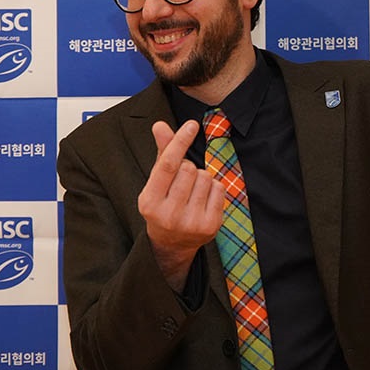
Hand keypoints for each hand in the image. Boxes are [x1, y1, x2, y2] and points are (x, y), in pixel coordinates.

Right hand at [138, 120, 224, 290]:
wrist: (173, 244)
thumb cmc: (164, 204)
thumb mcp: (156, 182)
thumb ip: (162, 153)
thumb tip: (160, 125)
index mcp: (150, 202)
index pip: (167, 165)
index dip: (179, 142)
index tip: (191, 125)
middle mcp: (169, 214)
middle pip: (189, 169)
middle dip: (188, 168)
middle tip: (181, 184)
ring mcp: (191, 222)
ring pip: (205, 176)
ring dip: (201, 178)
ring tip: (191, 193)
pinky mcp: (210, 226)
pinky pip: (219, 188)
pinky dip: (213, 188)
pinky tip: (203, 200)